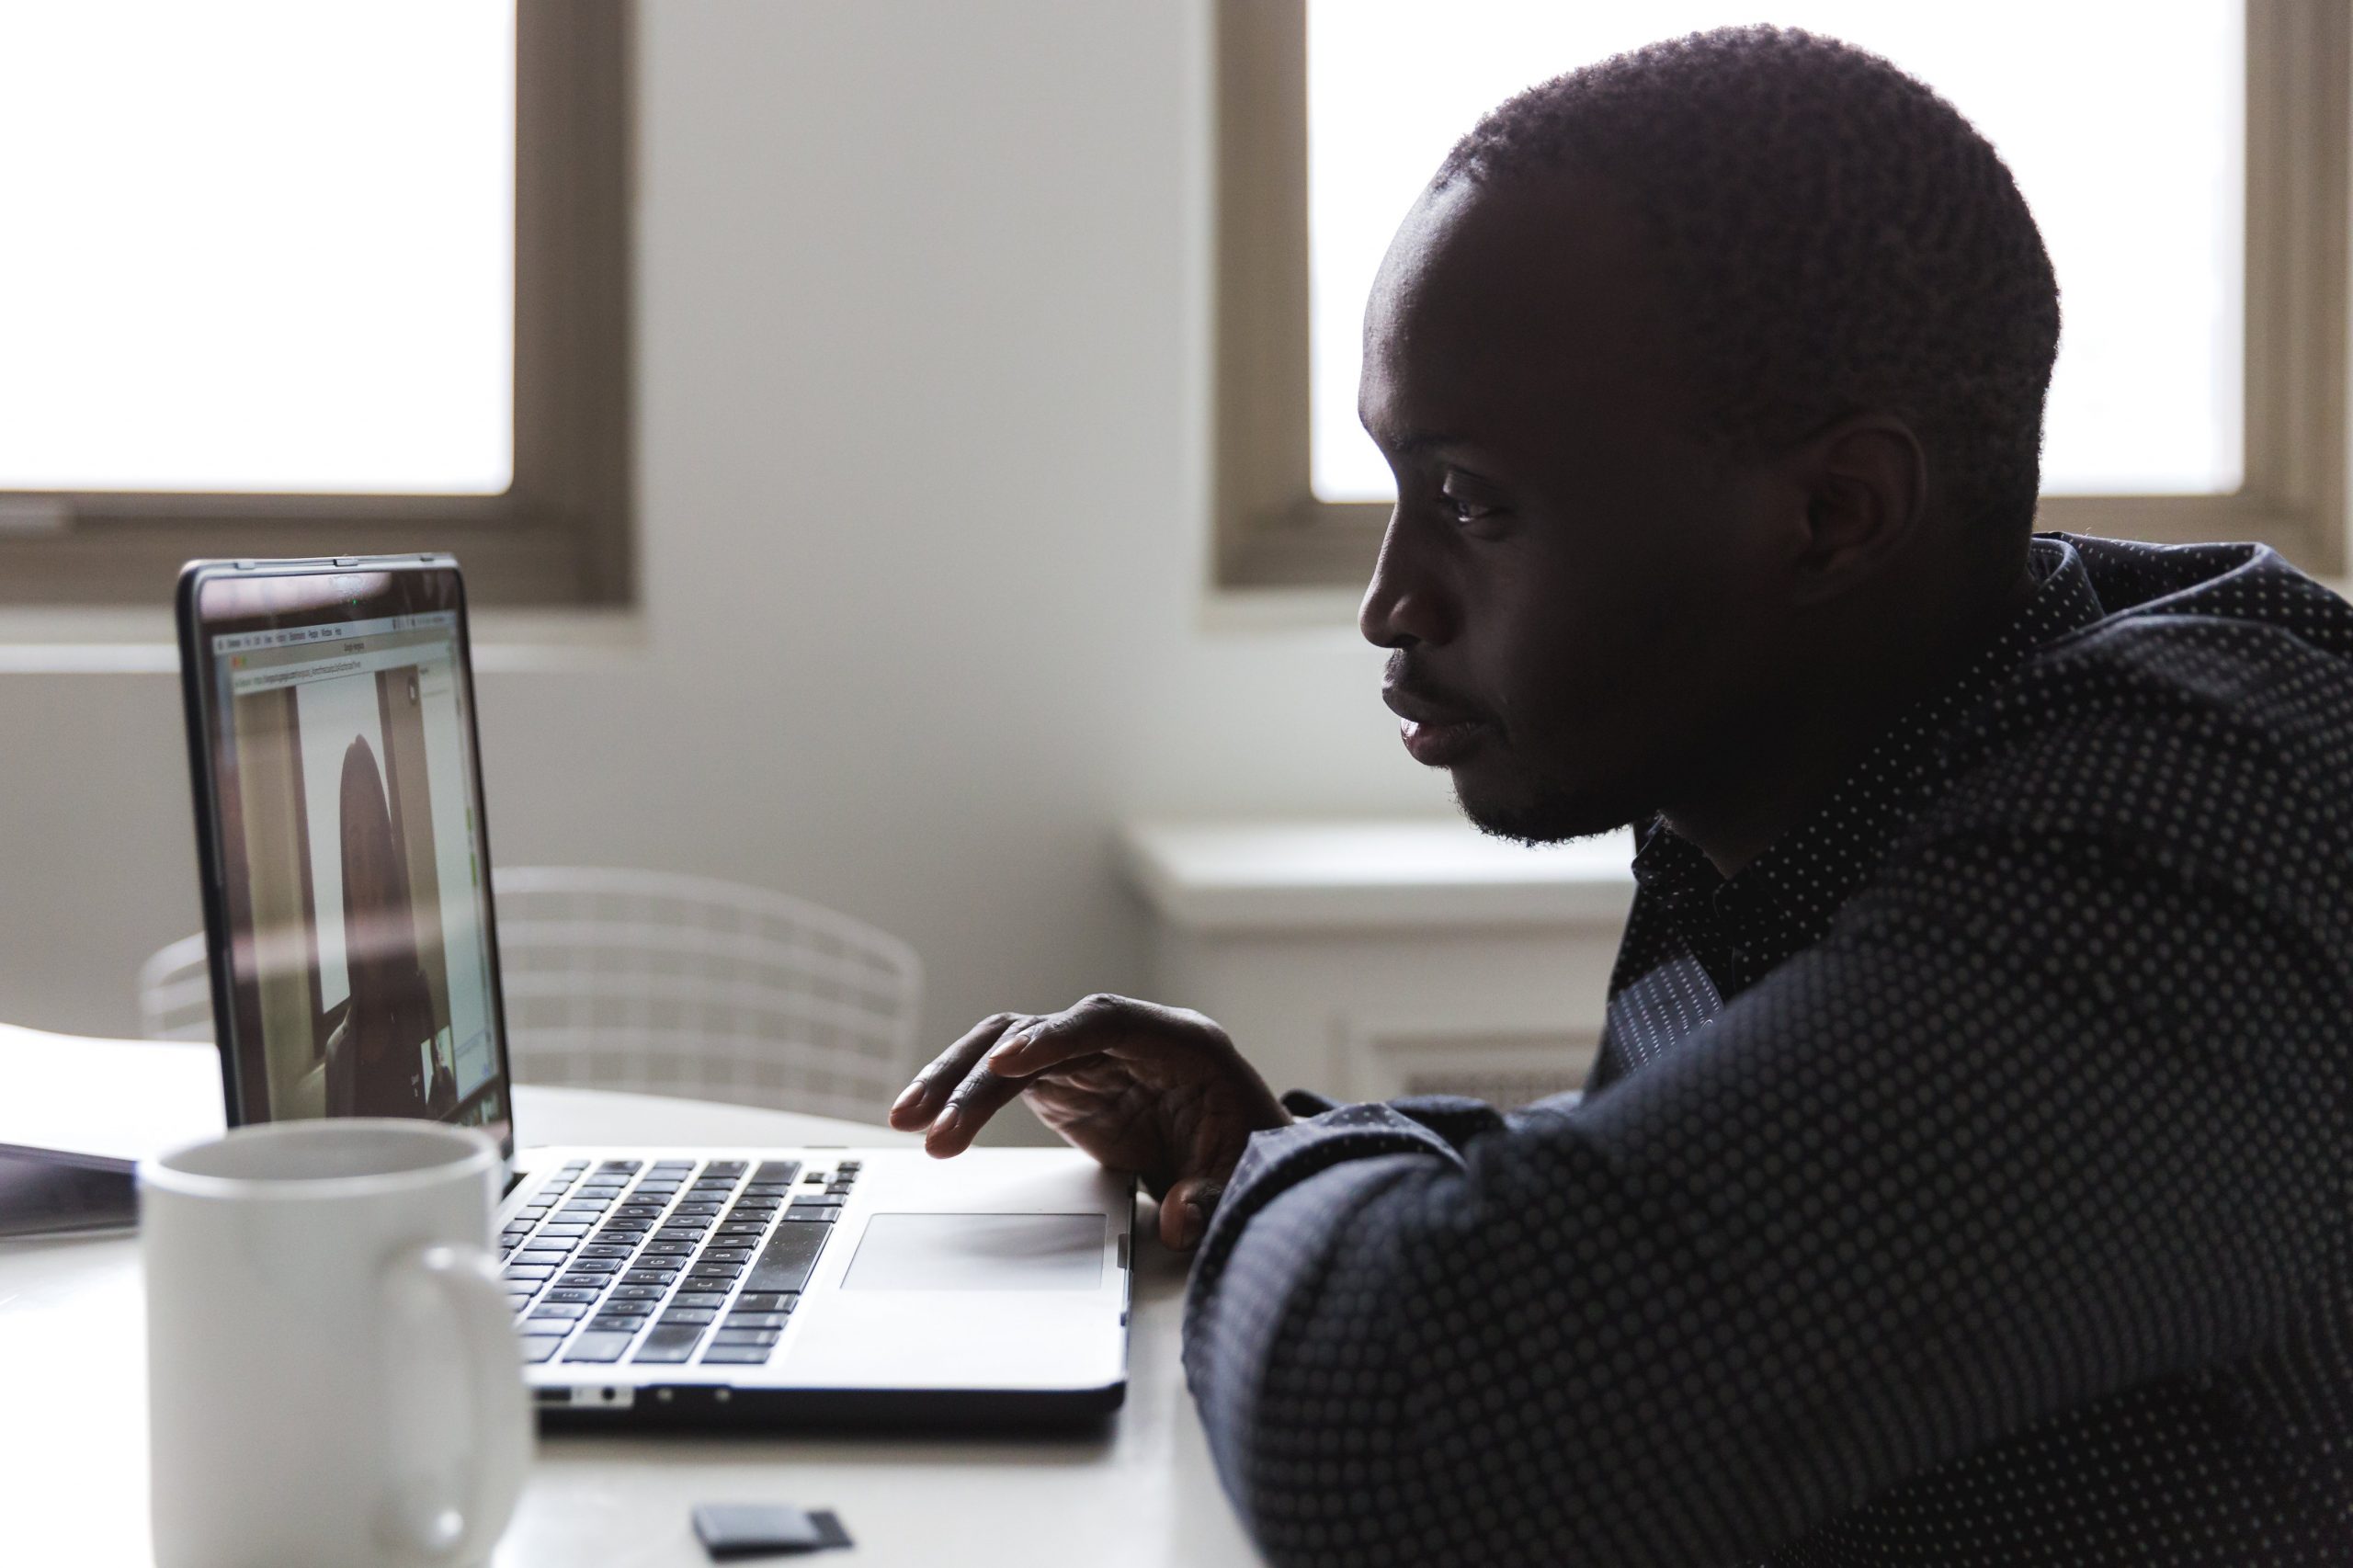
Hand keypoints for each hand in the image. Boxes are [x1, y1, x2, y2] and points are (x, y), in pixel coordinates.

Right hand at [887, 994, 1291, 1250]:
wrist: (1246, 1150)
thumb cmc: (1249, 1149)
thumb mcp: (1246, 1176)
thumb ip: (1213, 1195)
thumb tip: (1178, 1220)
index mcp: (1180, 1042)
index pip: (1111, 1020)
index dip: (1058, 1035)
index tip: (1008, 1062)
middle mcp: (1125, 1038)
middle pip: (1041, 1031)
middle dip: (983, 1070)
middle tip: (936, 1120)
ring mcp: (1088, 1057)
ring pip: (1008, 1048)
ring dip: (956, 1079)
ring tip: (908, 1119)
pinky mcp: (1064, 1084)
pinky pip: (1004, 1079)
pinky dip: (965, 1100)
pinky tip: (929, 1125)